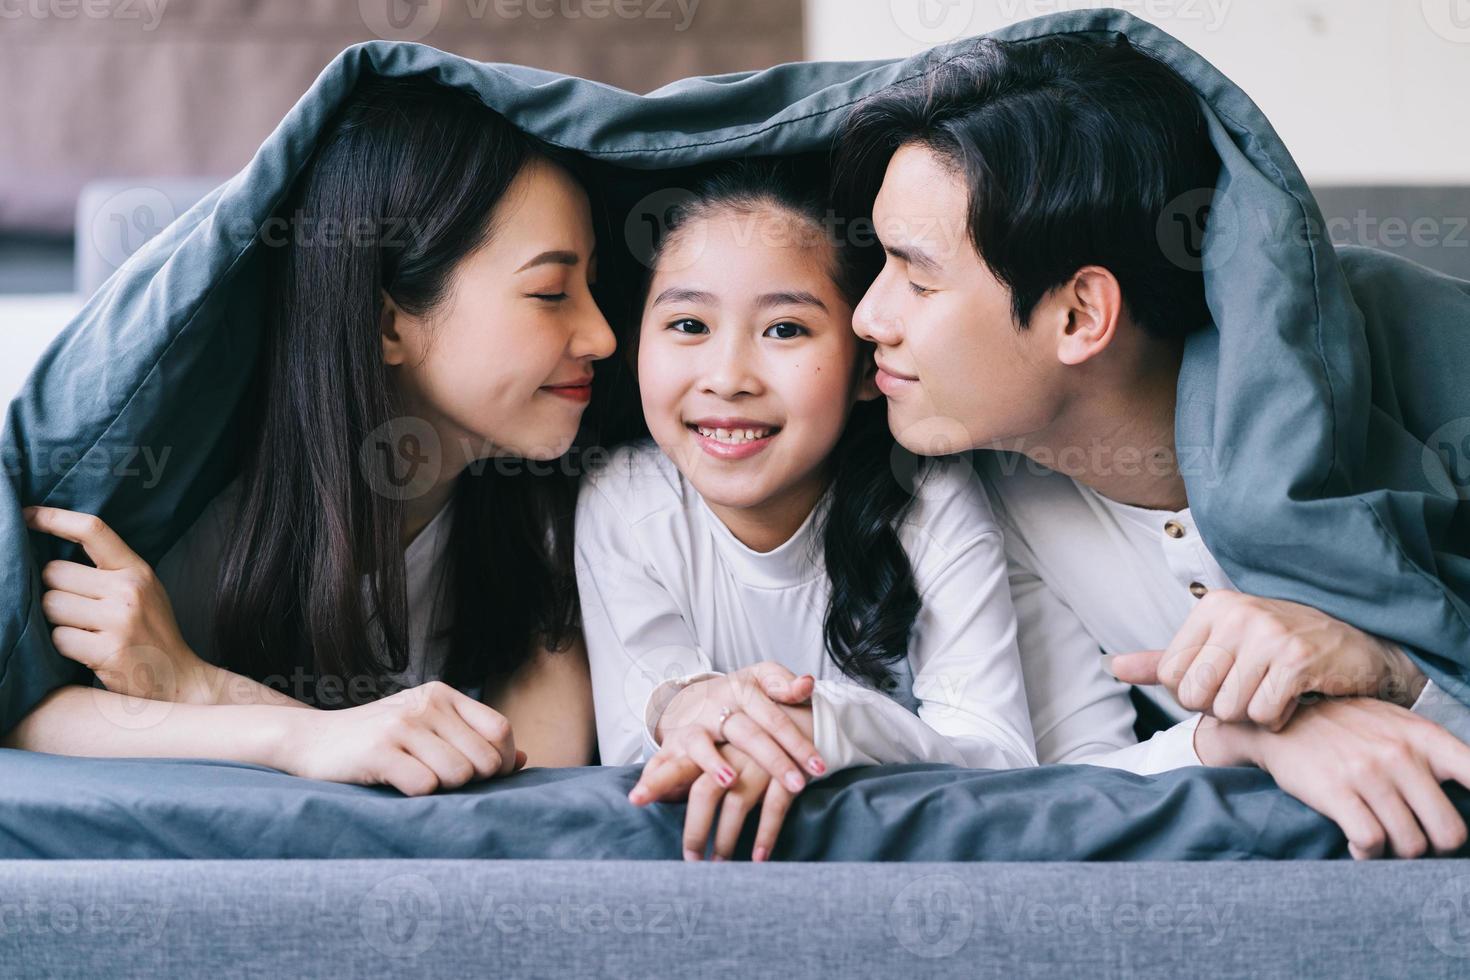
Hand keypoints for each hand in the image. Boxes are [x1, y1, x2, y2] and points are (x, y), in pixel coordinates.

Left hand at [24, 506, 214, 702]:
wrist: (179, 679)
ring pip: (50, 605)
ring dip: (56, 621)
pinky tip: (86, 651)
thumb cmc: (153, 634)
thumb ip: (109, 572)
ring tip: (83, 631)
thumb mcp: (144, 592)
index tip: (25, 515)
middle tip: (76, 610)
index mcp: (138, 570)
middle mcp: (129, 590)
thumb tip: (51, 557)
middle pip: (55, 573)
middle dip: (54, 591)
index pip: (92, 530)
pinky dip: (63, 646)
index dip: (53, 518)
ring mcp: (118, 621)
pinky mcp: (105, 651)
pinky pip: (57, 638)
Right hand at [281, 680, 524, 794]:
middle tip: (439, 781)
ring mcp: (402, 725)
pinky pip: (425, 786)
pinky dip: (416, 795)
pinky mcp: (379, 750)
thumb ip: (472, 741)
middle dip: (471, 782)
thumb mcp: (427, 730)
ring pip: (459, 776)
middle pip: (485, 760)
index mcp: (443, 695)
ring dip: (442, 790)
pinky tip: (396, 784)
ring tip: (415, 780)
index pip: (500, 731)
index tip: (481, 778)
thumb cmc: (378, 742)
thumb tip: (524, 760)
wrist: (310, 741)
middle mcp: (426, 704)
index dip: (501, 762)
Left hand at [634, 742, 795, 861]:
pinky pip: (775, 806)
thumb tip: (653, 793)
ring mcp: (759, 761)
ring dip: (726, 838)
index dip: (655, 781)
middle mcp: (730, 750)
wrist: (800, 716)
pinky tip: (759, 858)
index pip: (675, 764)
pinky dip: (766, 833)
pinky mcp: (786, 772)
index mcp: (709, 742)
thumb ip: (685, 765)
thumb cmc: (748, 736)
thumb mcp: (715, 743)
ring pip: (737, 803)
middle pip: (704, 790)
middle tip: (688, 860)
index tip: (635, 800)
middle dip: (695, 828)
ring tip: (718, 866)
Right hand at [641, 661, 820, 803]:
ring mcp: (691, 727)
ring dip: (713, 764)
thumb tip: (808, 682)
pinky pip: (661, 763)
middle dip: (772, 759)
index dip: (797, 740)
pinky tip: (644, 798)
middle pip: (746, 733)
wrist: (693, 699)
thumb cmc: (739, 696)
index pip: (774, 716)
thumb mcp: (761, 680)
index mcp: (743, 691)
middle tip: (796, 784)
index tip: (819, 766)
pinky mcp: (671, 746)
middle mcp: (715, 708)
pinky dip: (652, 780)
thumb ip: (783, 684)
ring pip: (701, 746)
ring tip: (728, 782)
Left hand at [1109, 591, 1425, 729]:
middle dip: (1220, 708)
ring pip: (1229, 709)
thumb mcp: (1221, 646)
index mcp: (1212, 607)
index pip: (1172, 676)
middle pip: (1197, 695)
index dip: (1195, 696)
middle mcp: (1237, 614)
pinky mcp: (1298, 660)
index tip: (1223, 686)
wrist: (1357, 649)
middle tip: (1248, 695)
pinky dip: (1277, 719)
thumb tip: (1114, 668)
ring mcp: (1269, 634)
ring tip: (1271, 695)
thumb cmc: (1279, 650)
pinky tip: (1292, 702)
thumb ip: (1167, 661)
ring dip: (1250, 716)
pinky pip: (1264, 714)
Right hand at [1211, 697, 1469, 859]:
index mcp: (1423, 737)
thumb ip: (1432, 754)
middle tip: (1415, 842)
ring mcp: (1367, 773)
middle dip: (1435, 848)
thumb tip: (1465, 793)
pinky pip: (1370, 842)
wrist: (1279, 717)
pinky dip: (1367, 854)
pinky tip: (1358, 844)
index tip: (1458, 831)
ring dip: (1397, 854)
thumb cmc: (1344, 727)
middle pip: (1449, 833)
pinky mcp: (1335, 790)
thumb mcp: (1395, 724)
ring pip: (1410, 844)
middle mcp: (1400, 754)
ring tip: (1382, 842)